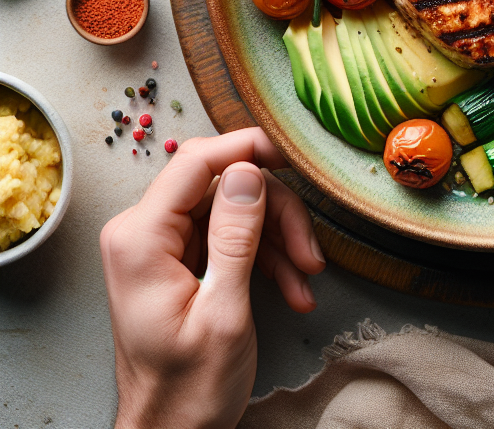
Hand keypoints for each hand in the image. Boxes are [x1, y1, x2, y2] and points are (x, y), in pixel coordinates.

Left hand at [100, 128, 326, 428]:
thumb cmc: (188, 389)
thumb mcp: (223, 312)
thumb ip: (236, 236)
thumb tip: (249, 170)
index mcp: (141, 238)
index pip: (196, 161)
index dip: (248, 148)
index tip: (293, 156)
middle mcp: (144, 231)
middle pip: (225, 185)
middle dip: (276, 214)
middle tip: (309, 252)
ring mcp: (163, 243)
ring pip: (237, 208)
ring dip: (279, 240)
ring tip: (306, 279)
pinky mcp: (181, 257)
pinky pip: (234, 234)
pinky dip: (267, 256)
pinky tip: (293, 288)